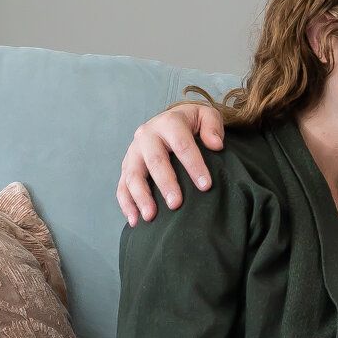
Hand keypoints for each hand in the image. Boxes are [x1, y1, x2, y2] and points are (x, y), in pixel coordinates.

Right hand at [117, 102, 227, 225]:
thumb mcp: (206, 116)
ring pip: (133, 175)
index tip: (206, 186)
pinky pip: (122, 186)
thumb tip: (215, 145)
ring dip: (141, 197)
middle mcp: (147, 136)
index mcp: (169, 123)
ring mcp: (134, 152)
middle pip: (155, 161)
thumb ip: (213, 126)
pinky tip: (135, 220)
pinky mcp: (127, 167)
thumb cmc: (192, 124)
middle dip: (165, 183)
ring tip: (151, 217)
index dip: (194, 165)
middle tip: (176, 204)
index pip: (182, 144)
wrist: (169, 122)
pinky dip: (126, 204)